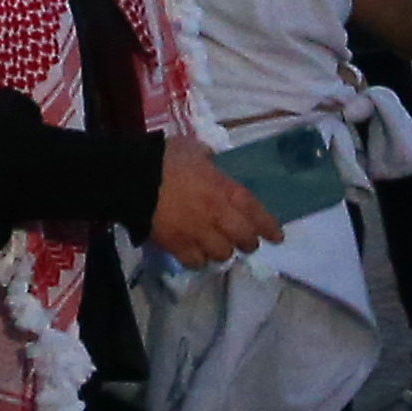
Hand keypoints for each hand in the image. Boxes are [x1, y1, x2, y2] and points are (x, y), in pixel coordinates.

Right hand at [145, 141, 281, 268]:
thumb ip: (207, 157)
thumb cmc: (165, 160)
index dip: (268, 226)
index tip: (277, 236)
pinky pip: (196, 262)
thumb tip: (210, 160)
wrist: (134, 180)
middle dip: (248, 243)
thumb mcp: (193, 148)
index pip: (255, 211)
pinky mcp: (178, 246)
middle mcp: (217, 216)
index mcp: (224, 189)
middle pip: (243, 239)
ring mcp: (198, 234)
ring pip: (222, 254)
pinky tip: (196, 255)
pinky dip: (199, 260)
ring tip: (218, 248)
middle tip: (246, 243)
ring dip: (223, 251)